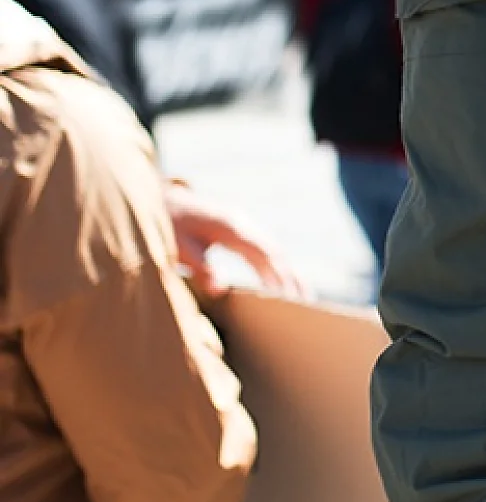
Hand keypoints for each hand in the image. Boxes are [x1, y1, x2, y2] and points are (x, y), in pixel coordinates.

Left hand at [165, 182, 306, 299]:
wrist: (164, 200)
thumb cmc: (168, 224)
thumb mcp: (178, 248)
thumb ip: (200, 268)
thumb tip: (220, 290)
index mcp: (232, 228)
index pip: (264, 254)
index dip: (278, 275)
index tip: (288, 297)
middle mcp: (243, 224)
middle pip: (276, 251)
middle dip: (292, 276)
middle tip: (306, 301)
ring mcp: (243, 224)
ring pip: (273, 249)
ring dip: (287, 271)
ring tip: (301, 295)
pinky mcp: (239, 230)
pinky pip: (263, 248)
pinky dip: (274, 266)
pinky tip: (278, 281)